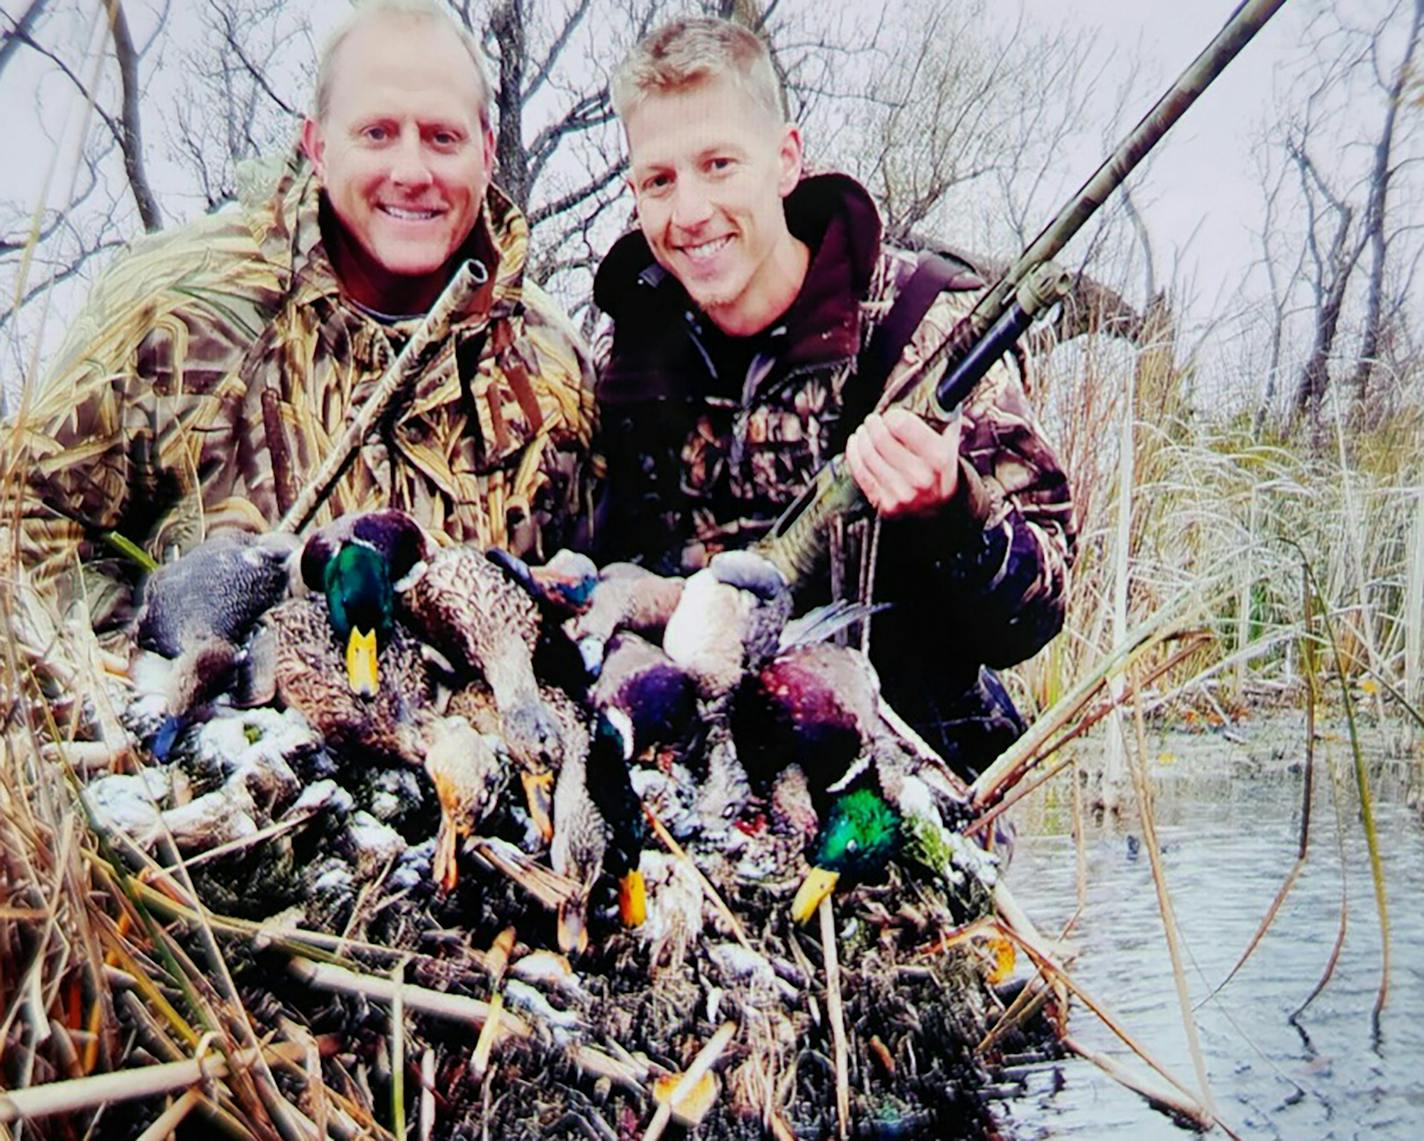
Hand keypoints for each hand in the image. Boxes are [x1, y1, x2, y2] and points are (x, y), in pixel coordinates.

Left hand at [845, 408, 960, 517]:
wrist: (942, 505)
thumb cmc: (942, 468)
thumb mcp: (950, 440)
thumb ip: (942, 414)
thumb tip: (936, 388)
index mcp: (938, 457)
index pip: (901, 424)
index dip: (892, 416)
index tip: (891, 415)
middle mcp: (920, 477)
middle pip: (881, 439)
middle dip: (873, 424)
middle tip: (873, 420)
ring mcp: (902, 494)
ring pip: (867, 455)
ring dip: (862, 437)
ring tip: (864, 431)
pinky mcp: (886, 505)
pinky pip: (860, 473)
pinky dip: (853, 454)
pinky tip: (855, 443)